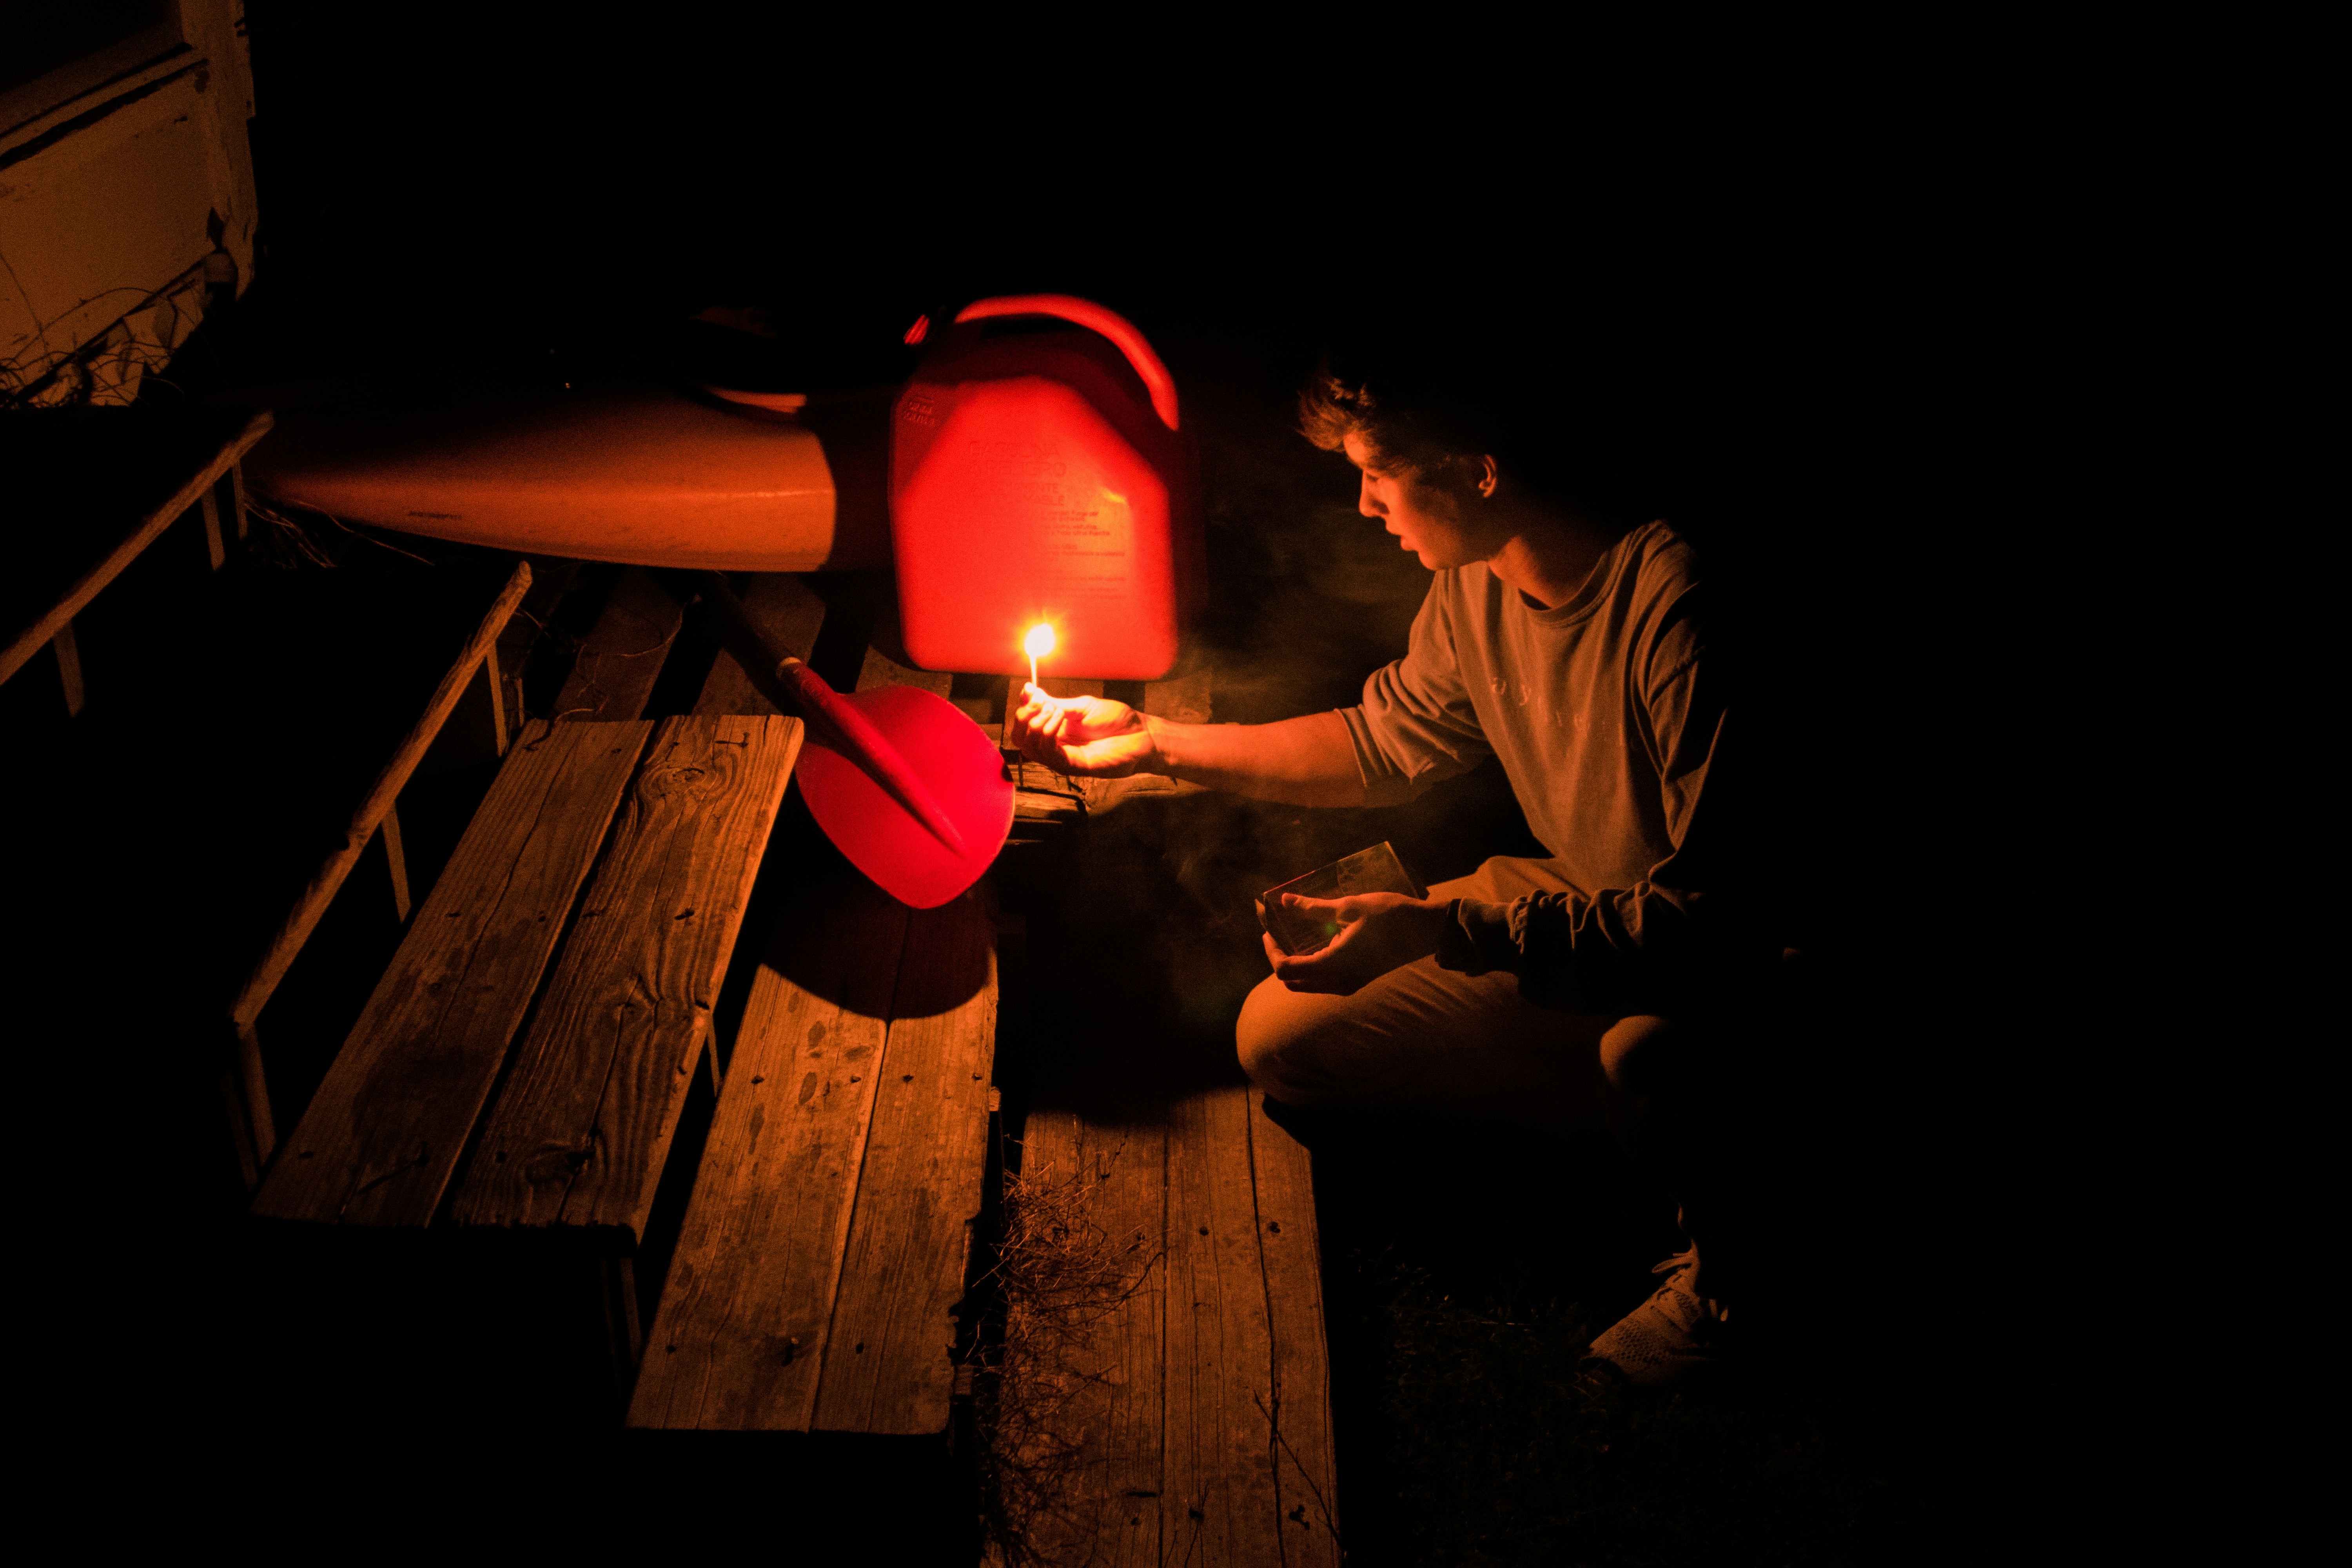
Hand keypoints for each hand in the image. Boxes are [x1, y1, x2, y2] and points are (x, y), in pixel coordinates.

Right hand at [1008, 683, 1158, 776]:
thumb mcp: (1081, 706)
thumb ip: (1054, 702)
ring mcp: (1063, 758)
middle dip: (1023, 718)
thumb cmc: (1116, 720)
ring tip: (1055, 711)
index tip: (1030, 692)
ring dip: (1036, 725)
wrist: (1140, 734)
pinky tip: (1060, 719)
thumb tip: (1028, 690)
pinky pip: (1049, 755)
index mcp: (1055, 730)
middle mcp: (1055, 746)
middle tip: (1040, 703)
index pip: (1024, 724)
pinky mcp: (1074, 767)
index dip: (1022, 709)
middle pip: (1020, 739)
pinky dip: (1048, 734)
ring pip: (1030, 748)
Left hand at [1262, 891, 1449, 994]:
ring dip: (1295, 963)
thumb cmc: (1390, 916)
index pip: (1285, 969)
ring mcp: (1349, 984)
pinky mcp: (1357, 980)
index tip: (1269, 929)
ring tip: (1293, 935)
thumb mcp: (1350, 907)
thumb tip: (1285, 901)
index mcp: (1333, 965)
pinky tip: (1316, 941)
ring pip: (1307, 983)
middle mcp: (1338, 982)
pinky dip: (1312, 965)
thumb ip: (1314, 908)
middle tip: (1277, 932)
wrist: (1427, 931)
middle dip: (1279, 957)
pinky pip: (1323, 980)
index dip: (1271, 950)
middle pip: (1292, 981)